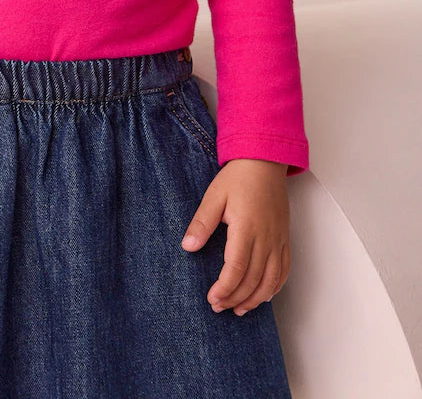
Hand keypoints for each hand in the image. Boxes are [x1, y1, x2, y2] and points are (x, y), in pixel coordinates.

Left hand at [180, 158, 289, 315]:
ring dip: (256, 299)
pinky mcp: (285, 238)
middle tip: (219, 307)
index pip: (237, 269)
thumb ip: (202, 223)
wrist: (264, 161)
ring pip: (271, 280)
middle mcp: (266, 238)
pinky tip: (264, 296)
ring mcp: (278, 239)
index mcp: (247, 228)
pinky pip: (284, 269)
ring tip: (239, 309)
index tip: (212, 299)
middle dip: (236, 298)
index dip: (225, 288)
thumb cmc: (239, 177)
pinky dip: (275, 287)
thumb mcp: (214, 196)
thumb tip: (188, 246)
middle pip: (254, 280)